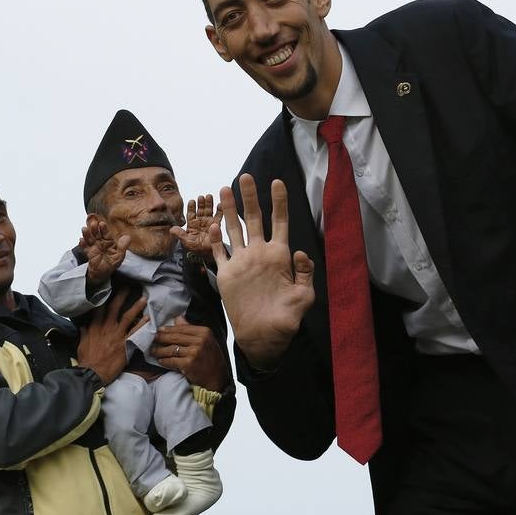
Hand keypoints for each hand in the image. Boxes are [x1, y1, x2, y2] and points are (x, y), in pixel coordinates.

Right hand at [77, 290, 146, 384]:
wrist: (93, 373)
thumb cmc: (86, 360)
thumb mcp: (82, 344)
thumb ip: (84, 333)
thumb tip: (83, 326)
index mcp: (95, 326)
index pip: (100, 308)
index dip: (105, 296)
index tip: (110, 288)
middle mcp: (106, 327)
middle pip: (115, 307)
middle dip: (122, 295)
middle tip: (129, 286)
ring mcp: (116, 335)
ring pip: (128, 316)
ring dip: (136, 307)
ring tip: (144, 299)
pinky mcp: (124, 344)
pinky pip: (135, 332)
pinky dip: (142, 324)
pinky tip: (148, 318)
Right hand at [80, 215, 128, 284]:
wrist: (102, 274)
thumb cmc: (111, 264)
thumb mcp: (119, 256)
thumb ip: (122, 247)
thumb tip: (127, 237)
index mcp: (109, 242)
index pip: (106, 234)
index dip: (104, 229)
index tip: (102, 224)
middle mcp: (101, 242)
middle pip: (97, 234)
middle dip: (94, 229)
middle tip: (93, 224)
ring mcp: (94, 247)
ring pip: (90, 239)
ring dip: (87, 234)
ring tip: (84, 229)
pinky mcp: (88, 252)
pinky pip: (85, 247)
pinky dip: (83, 244)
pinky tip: (81, 240)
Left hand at [149, 316, 228, 391]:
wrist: (217, 378)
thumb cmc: (211, 359)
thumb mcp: (206, 340)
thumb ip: (192, 329)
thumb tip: (178, 318)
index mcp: (204, 332)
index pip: (182, 328)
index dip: (169, 329)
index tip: (160, 330)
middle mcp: (200, 341)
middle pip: (175, 337)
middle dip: (161, 338)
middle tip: (153, 339)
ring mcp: (194, 352)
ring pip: (171, 349)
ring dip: (160, 350)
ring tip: (153, 351)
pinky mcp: (189, 364)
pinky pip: (172, 361)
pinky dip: (164, 361)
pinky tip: (160, 361)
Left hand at [171, 193, 221, 260]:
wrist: (210, 255)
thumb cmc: (198, 249)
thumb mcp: (187, 242)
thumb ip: (180, 235)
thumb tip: (171, 229)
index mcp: (192, 225)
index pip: (191, 214)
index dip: (191, 207)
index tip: (192, 201)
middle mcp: (201, 222)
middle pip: (200, 210)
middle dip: (201, 203)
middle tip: (201, 197)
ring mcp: (209, 222)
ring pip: (209, 210)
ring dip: (209, 203)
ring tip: (209, 197)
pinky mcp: (217, 225)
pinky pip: (219, 216)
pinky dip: (220, 210)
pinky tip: (220, 205)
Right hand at [210, 174, 314, 369]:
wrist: (264, 337)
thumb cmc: (287, 318)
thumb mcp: (304, 296)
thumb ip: (304, 274)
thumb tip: (299, 252)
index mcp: (279, 255)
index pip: (279, 222)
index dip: (279, 203)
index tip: (277, 182)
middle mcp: (259, 253)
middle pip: (254, 219)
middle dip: (250, 198)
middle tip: (246, 177)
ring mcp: (242, 262)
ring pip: (234, 230)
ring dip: (230, 210)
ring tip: (224, 189)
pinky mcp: (227, 274)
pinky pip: (219, 253)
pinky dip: (214, 240)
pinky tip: (211, 226)